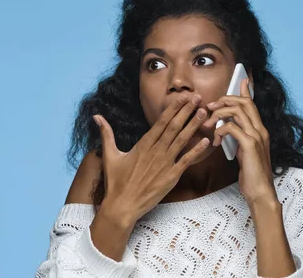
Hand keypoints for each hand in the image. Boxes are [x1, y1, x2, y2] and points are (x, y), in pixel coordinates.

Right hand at [92, 94, 209, 224]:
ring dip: (193, 126)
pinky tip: (205, 141)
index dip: (173, 109)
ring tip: (203, 113)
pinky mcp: (171, 177)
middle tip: (197, 98)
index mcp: (143, 145)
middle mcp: (156, 151)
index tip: (182, 97)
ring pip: (182, 140)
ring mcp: (165, 164)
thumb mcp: (109, 155)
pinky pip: (186, 161)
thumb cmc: (116, 182)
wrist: (122, 206)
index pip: (161, 122)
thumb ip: (106, 134)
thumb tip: (96, 116)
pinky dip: (196, 151)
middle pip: (174, 127)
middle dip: (186, 111)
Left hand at [202, 79, 276, 205]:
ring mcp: (256, 136)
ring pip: (238, 111)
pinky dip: (220, 130)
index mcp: (260, 131)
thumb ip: (240, 139)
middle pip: (244, 102)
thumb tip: (228, 129)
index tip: (241, 81)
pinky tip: (215, 141)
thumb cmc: (251, 176)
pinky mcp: (250, 145)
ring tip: (209, 123)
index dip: (246, 91)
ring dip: (220, 113)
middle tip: (210, 107)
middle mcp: (260, 130)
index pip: (253, 105)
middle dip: (225, 100)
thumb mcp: (245, 153)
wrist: (261, 193)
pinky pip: (231, 127)